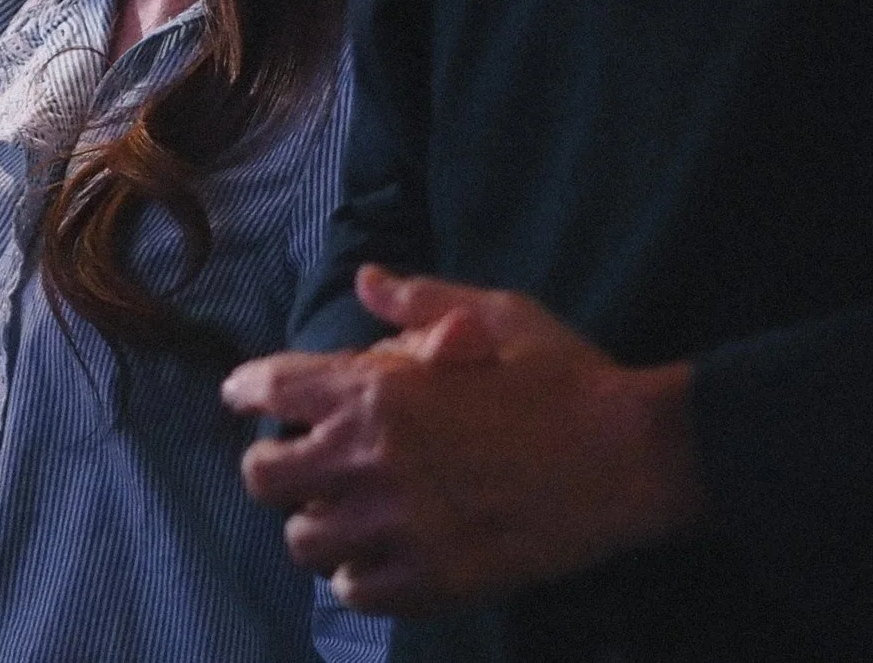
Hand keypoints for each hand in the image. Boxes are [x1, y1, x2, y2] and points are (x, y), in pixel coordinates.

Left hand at [221, 265, 703, 616]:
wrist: (632, 457)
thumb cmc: (563, 376)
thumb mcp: (493, 314)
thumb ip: (419, 302)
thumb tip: (367, 281)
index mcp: (377, 390)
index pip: (271, 389)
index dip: (245, 390)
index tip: (239, 397)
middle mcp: (372, 459)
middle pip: (264, 477)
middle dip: (273, 464)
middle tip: (299, 461)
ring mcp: (399, 527)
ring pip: (304, 541)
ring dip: (314, 523)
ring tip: (342, 513)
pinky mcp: (435, 580)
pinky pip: (356, 592)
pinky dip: (356, 576)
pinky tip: (379, 556)